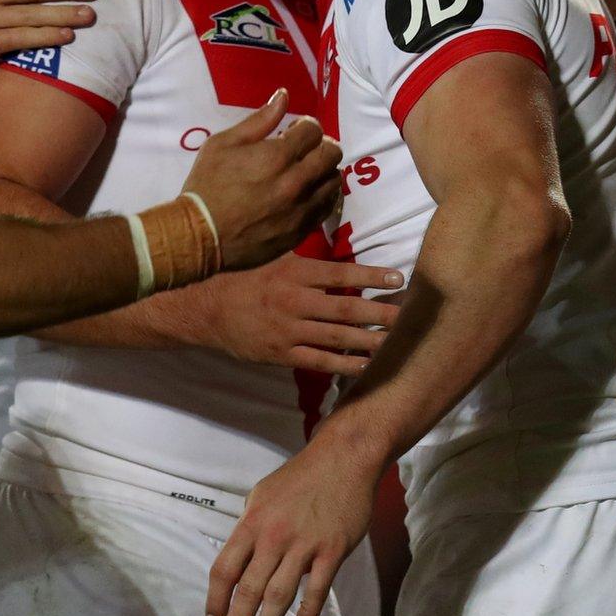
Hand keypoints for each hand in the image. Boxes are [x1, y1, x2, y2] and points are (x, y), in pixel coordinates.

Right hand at [183, 90, 341, 270]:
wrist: (200, 236)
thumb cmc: (207, 185)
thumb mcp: (223, 144)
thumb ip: (258, 120)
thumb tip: (283, 96)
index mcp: (278, 156)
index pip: (314, 130)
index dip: (304, 126)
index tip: (292, 132)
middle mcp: (297, 181)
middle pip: (332, 153)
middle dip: (320, 145)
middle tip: (303, 151)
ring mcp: (302, 208)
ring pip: (334, 180)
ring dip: (324, 171)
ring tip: (306, 173)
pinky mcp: (302, 230)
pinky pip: (328, 207)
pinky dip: (323, 195)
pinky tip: (308, 194)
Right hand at [189, 254, 402, 374]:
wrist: (208, 309)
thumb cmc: (247, 280)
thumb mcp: (275, 259)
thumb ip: (308, 258)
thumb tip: (342, 251)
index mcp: (295, 272)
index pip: (341, 273)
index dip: (372, 275)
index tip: (398, 278)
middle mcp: (294, 300)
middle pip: (345, 308)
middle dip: (379, 313)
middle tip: (406, 316)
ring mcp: (288, 329)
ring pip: (336, 337)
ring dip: (368, 340)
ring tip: (393, 342)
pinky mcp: (281, 353)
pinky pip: (318, 361)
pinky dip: (344, 364)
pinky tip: (365, 364)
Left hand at [207, 438, 381, 615]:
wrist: (344, 457)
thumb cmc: (301, 476)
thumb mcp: (263, 495)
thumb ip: (250, 527)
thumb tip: (240, 559)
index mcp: (252, 522)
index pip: (224, 569)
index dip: (216, 600)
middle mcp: (274, 536)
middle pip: (249, 590)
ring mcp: (305, 544)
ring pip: (279, 595)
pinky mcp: (333, 549)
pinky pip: (317, 589)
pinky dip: (307, 613)